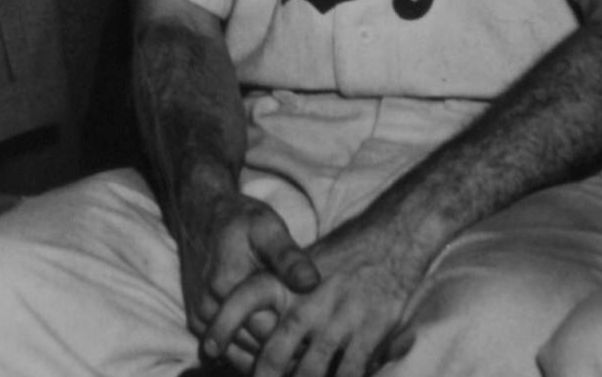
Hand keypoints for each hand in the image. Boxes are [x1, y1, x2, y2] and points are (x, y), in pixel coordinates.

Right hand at [180, 193, 319, 372]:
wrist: (200, 215)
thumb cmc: (240, 220)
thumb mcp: (267, 226)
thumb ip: (289, 256)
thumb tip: (312, 283)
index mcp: (228, 285)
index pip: (271, 334)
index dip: (300, 335)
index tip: (319, 329)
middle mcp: (209, 308)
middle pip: (258, 351)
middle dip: (286, 348)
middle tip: (311, 340)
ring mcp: (201, 319)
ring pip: (244, 358)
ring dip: (267, 354)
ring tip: (293, 340)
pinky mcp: (198, 323)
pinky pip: (230, 353)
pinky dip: (250, 352)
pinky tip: (269, 338)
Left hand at [202, 213, 422, 376]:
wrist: (392, 238)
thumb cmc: (342, 256)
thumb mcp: (304, 265)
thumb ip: (276, 292)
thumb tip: (252, 326)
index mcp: (288, 279)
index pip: (245, 297)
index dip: (224, 324)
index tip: (208, 349)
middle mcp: (309, 300)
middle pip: (275, 351)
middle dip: (265, 373)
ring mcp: (340, 319)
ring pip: (310, 370)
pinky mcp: (370, 333)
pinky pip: (348, 373)